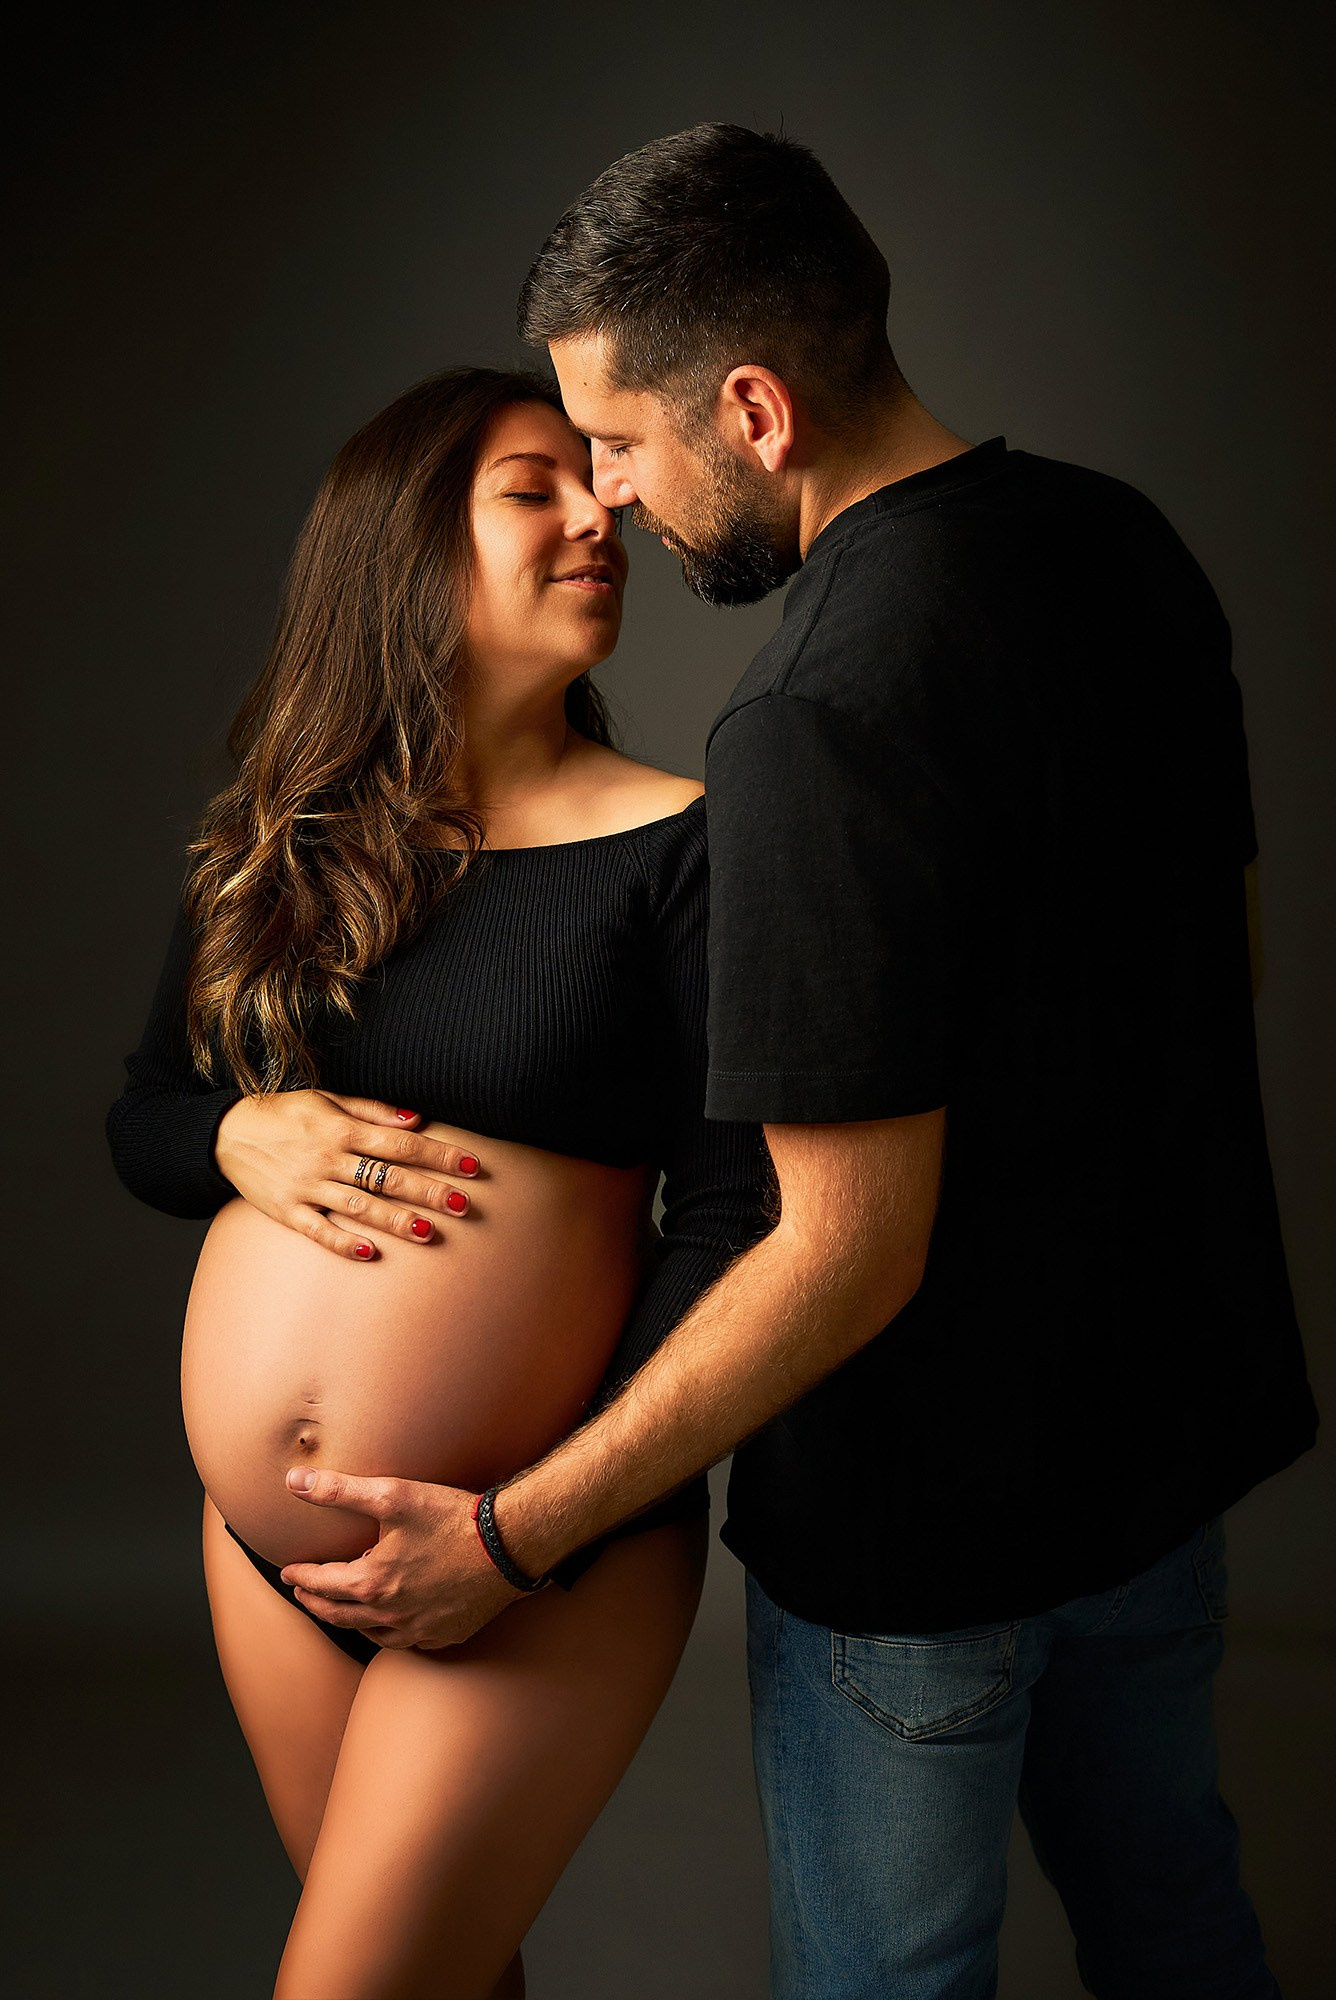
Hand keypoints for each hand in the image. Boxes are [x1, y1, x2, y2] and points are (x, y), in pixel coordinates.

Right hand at [212, 1090, 481, 1259]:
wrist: (225, 1132)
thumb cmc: (284, 1113)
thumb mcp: (327, 1099)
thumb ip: (372, 1110)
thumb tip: (416, 1119)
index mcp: (341, 1128)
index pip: (402, 1143)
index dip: (439, 1154)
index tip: (472, 1165)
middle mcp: (327, 1157)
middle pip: (387, 1177)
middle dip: (428, 1190)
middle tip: (464, 1204)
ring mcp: (306, 1186)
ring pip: (359, 1206)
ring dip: (395, 1220)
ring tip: (430, 1232)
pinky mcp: (286, 1210)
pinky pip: (319, 1230)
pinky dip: (344, 1242)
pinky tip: (372, 1253)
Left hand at [279, 1468, 522, 1647]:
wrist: (508, 1546)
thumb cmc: (451, 1518)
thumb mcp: (392, 1496)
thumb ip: (338, 1490)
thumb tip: (295, 1481)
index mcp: (372, 1582)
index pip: (322, 1583)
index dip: (301, 1576)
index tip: (288, 1572)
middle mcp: (390, 1614)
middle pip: (339, 1615)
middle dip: (316, 1603)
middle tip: (303, 1593)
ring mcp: (419, 1628)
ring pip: (371, 1634)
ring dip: (348, 1622)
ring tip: (340, 1610)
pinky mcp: (445, 1634)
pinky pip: (407, 1642)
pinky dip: (388, 1633)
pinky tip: (390, 1625)